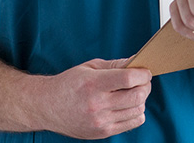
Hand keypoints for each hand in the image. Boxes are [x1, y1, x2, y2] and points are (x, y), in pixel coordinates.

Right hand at [33, 57, 150, 139]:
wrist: (47, 107)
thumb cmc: (69, 84)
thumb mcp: (90, 68)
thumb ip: (115, 65)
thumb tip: (138, 62)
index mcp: (93, 84)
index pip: (128, 79)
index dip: (142, 74)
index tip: (145, 72)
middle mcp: (97, 104)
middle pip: (137, 96)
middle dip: (146, 86)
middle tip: (143, 81)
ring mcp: (100, 121)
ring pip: (138, 110)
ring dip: (141, 100)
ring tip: (133, 93)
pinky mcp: (102, 132)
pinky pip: (133, 123)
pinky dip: (137, 113)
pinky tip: (128, 106)